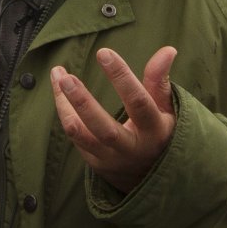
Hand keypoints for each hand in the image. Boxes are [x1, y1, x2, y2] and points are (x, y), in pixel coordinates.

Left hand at [51, 46, 177, 193]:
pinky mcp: (93, 161)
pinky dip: (64, 111)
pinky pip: (74, 136)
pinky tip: (58, 88)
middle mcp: (130, 148)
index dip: (122, 78)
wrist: (149, 178)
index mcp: (153, 131)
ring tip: (58, 76)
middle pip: (104, 128)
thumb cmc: (159, 133)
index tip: (104, 53)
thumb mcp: (166, 109)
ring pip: (82, 134)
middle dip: (83, 102)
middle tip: (66, 77)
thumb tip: (168, 49)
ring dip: (66, 106)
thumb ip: (160, 80)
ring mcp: (109, 158)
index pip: (138, 103)